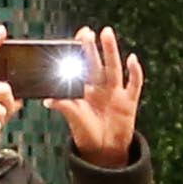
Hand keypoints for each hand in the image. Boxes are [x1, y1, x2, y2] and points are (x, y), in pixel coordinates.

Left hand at [55, 26, 145, 168]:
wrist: (104, 151)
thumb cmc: (87, 133)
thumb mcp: (74, 118)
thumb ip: (64, 106)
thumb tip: (47, 99)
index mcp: (86, 89)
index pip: (82, 66)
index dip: (80, 51)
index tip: (77, 37)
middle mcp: (101, 87)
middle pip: (97, 63)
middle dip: (92, 47)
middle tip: (87, 32)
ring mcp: (116, 93)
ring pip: (114, 67)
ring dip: (111, 50)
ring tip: (106, 33)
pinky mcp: (129, 102)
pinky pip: (134, 84)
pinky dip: (135, 72)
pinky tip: (132, 59)